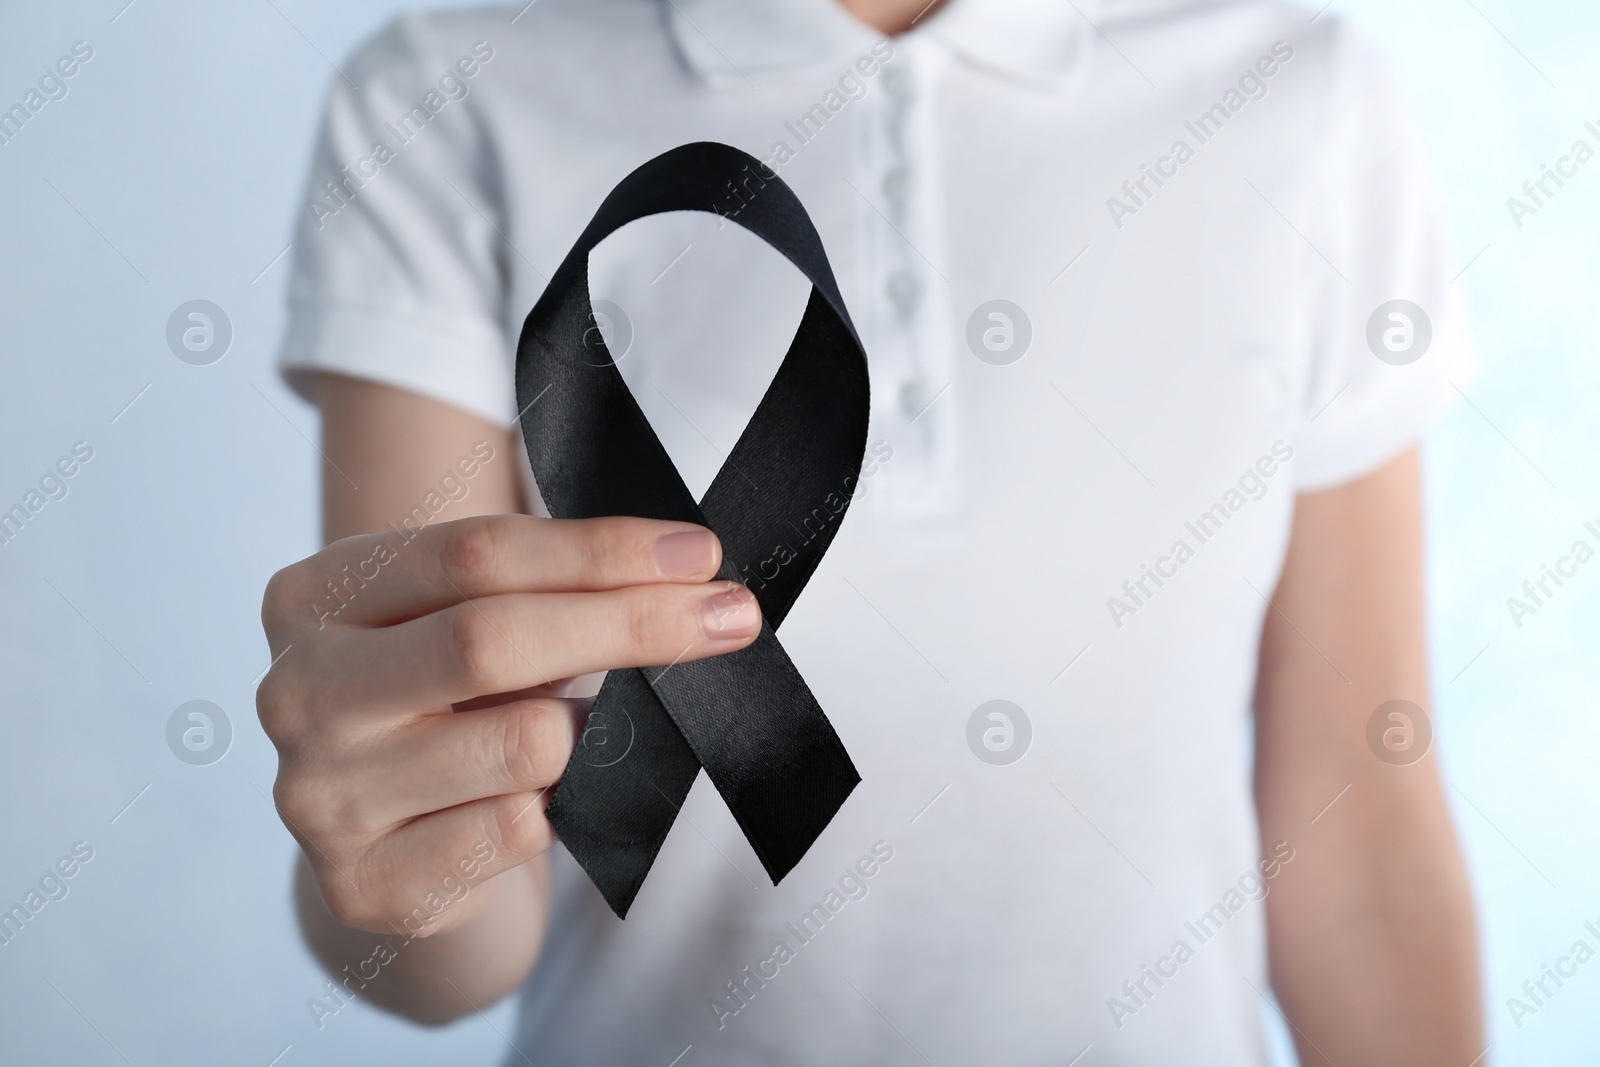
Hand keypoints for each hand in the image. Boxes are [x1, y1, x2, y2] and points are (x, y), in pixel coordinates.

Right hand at [256, 515, 759, 936]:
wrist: (392, 844)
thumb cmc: (452, 702)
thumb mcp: (469, 620)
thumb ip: (545, 590)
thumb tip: (690, 576)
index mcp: (316, 594)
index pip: (474, 552)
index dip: (599, 550)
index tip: (701, 555)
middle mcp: (297, 690)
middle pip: (489, 638)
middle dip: (630, 624)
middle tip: (733, 617)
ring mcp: (317, 795)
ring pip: (521, 744)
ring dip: (589, 735)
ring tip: (584, 733)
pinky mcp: (362, 884)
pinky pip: (515, 830)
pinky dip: (558, 811)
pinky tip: (543, 802)